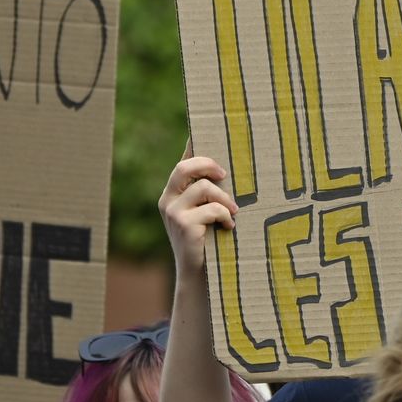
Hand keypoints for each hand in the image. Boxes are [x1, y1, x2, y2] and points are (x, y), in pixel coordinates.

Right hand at [158, 153, 237, 281]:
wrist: (198, 274)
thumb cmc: (208, 240)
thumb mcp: (206, 213)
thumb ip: (210, 194)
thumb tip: (232, 170)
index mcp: (173, 191)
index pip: (183, 160)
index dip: (192, 142)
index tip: (201, 127)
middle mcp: (167, 198)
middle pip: (186, 167)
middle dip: (209, 165)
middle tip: (225, 175)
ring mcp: (172, 211)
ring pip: (204, 188)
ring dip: (225, 199)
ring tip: (233, 212)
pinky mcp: (182, 224)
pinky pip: (211, 209)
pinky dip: (225, 216)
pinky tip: (228, 226)